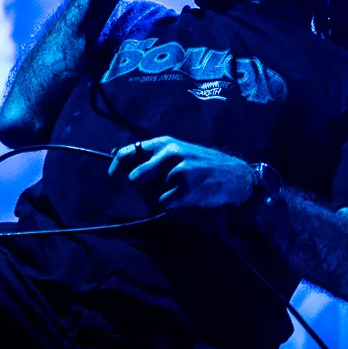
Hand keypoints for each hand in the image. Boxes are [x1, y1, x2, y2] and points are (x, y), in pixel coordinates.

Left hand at [109, 136, 255, 208]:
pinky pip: (163, 204)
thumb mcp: (176, 151)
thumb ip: (151, 155)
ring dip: (158, 198)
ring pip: (150, 194)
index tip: (113, 181)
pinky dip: (169, 206)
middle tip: (153, 191)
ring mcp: (178, 170)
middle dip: (139, 190)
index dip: (115, 169)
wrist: (234, 175)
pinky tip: (184, 198)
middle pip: (135, 177)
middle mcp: (169, 152)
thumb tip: (114, 154)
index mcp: (164, 142)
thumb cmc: (200, 164)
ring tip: (175, 192)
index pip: (127, 152)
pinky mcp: (186, 188)